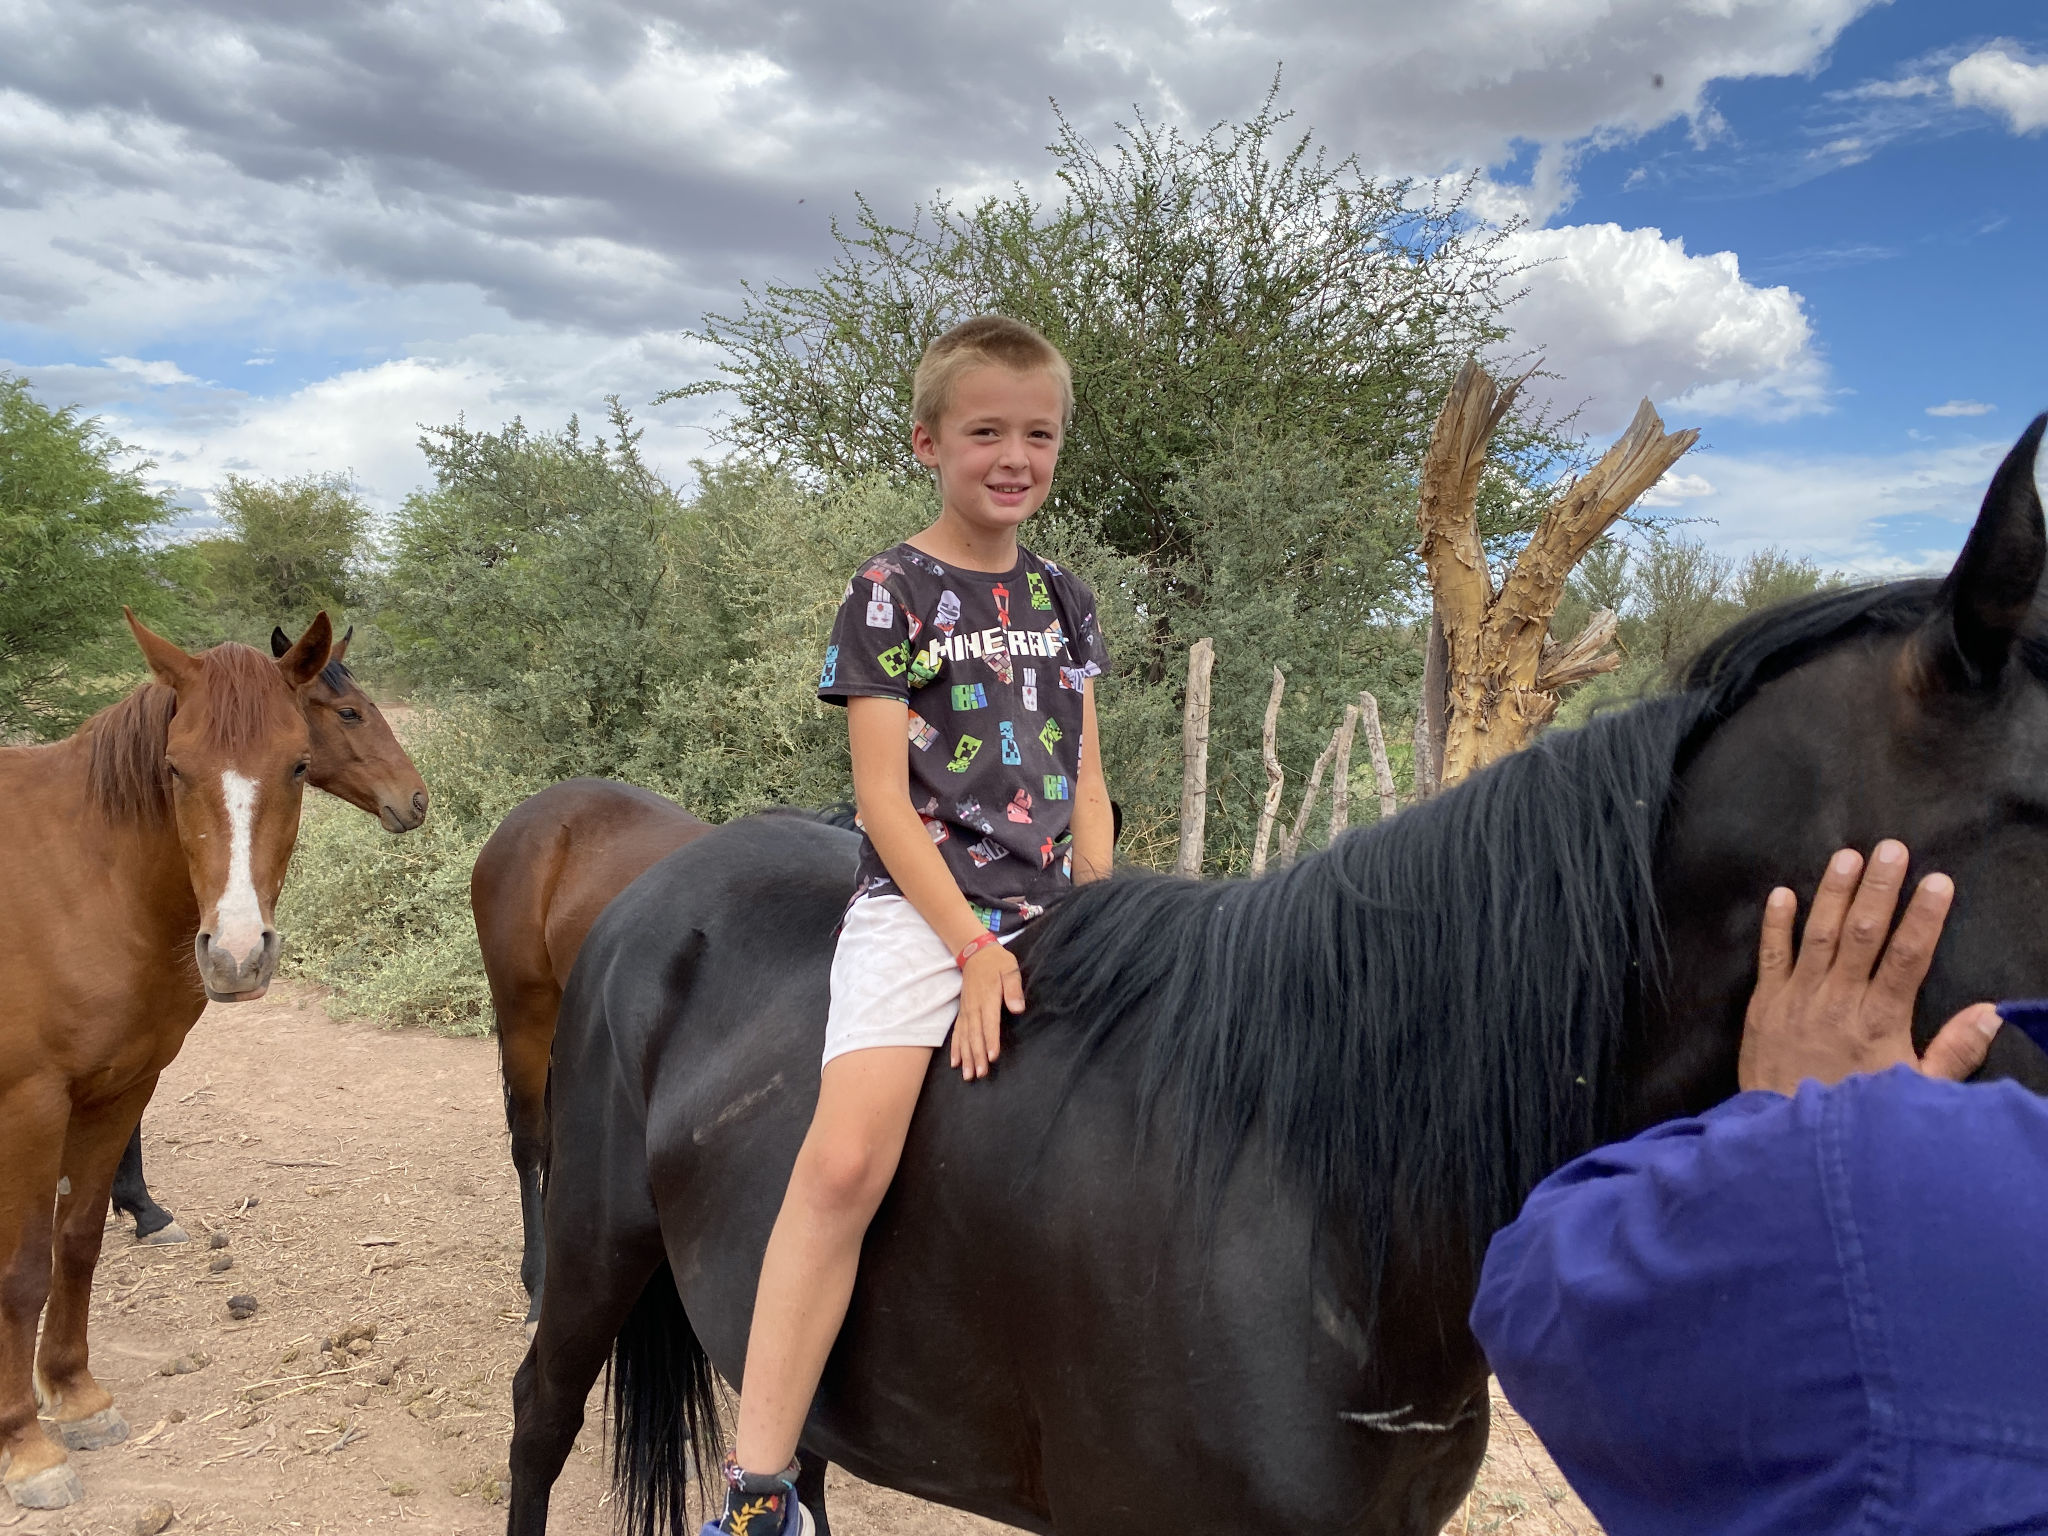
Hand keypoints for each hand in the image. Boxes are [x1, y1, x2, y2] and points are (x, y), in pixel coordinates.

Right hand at [951, 942, 1024, 1080]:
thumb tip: (1018, 1008)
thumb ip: (1013, 988)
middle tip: (979, 1074)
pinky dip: (956, 1048)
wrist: (975, 952)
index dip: (991, 1040)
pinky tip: (956, 1063)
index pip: (990, 1023)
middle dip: (977, 1055)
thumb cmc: (997, 962)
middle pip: (975, 1035)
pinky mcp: (963, 1011)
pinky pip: (957, 1032)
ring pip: (965, 1037)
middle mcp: (974, 1007)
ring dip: (966, 1057)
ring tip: (968, 1075)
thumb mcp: (1010, 969)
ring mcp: (966, 1010)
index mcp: (988, 998)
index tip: (992, 1057)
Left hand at [1739, 840, 2001, 1094]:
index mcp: (1880, 1020)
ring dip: (1833, 893)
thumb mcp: (1915, 1094)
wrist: (1787, 1143)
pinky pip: (1770, 957)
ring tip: (1848, 856)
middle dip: (1880, 888)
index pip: (1907, 957)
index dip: (1923, 917)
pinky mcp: (1763, 1006)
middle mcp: (1838, 1001)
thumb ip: (1954, 1053)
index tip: (1938, 882)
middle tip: (1892, 849)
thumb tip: (1990, 1013)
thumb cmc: (1858, 1118)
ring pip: (1818, 935)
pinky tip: (1781, 894)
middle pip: (1862, 933)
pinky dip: (1774, 924)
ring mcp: (1797, 999)